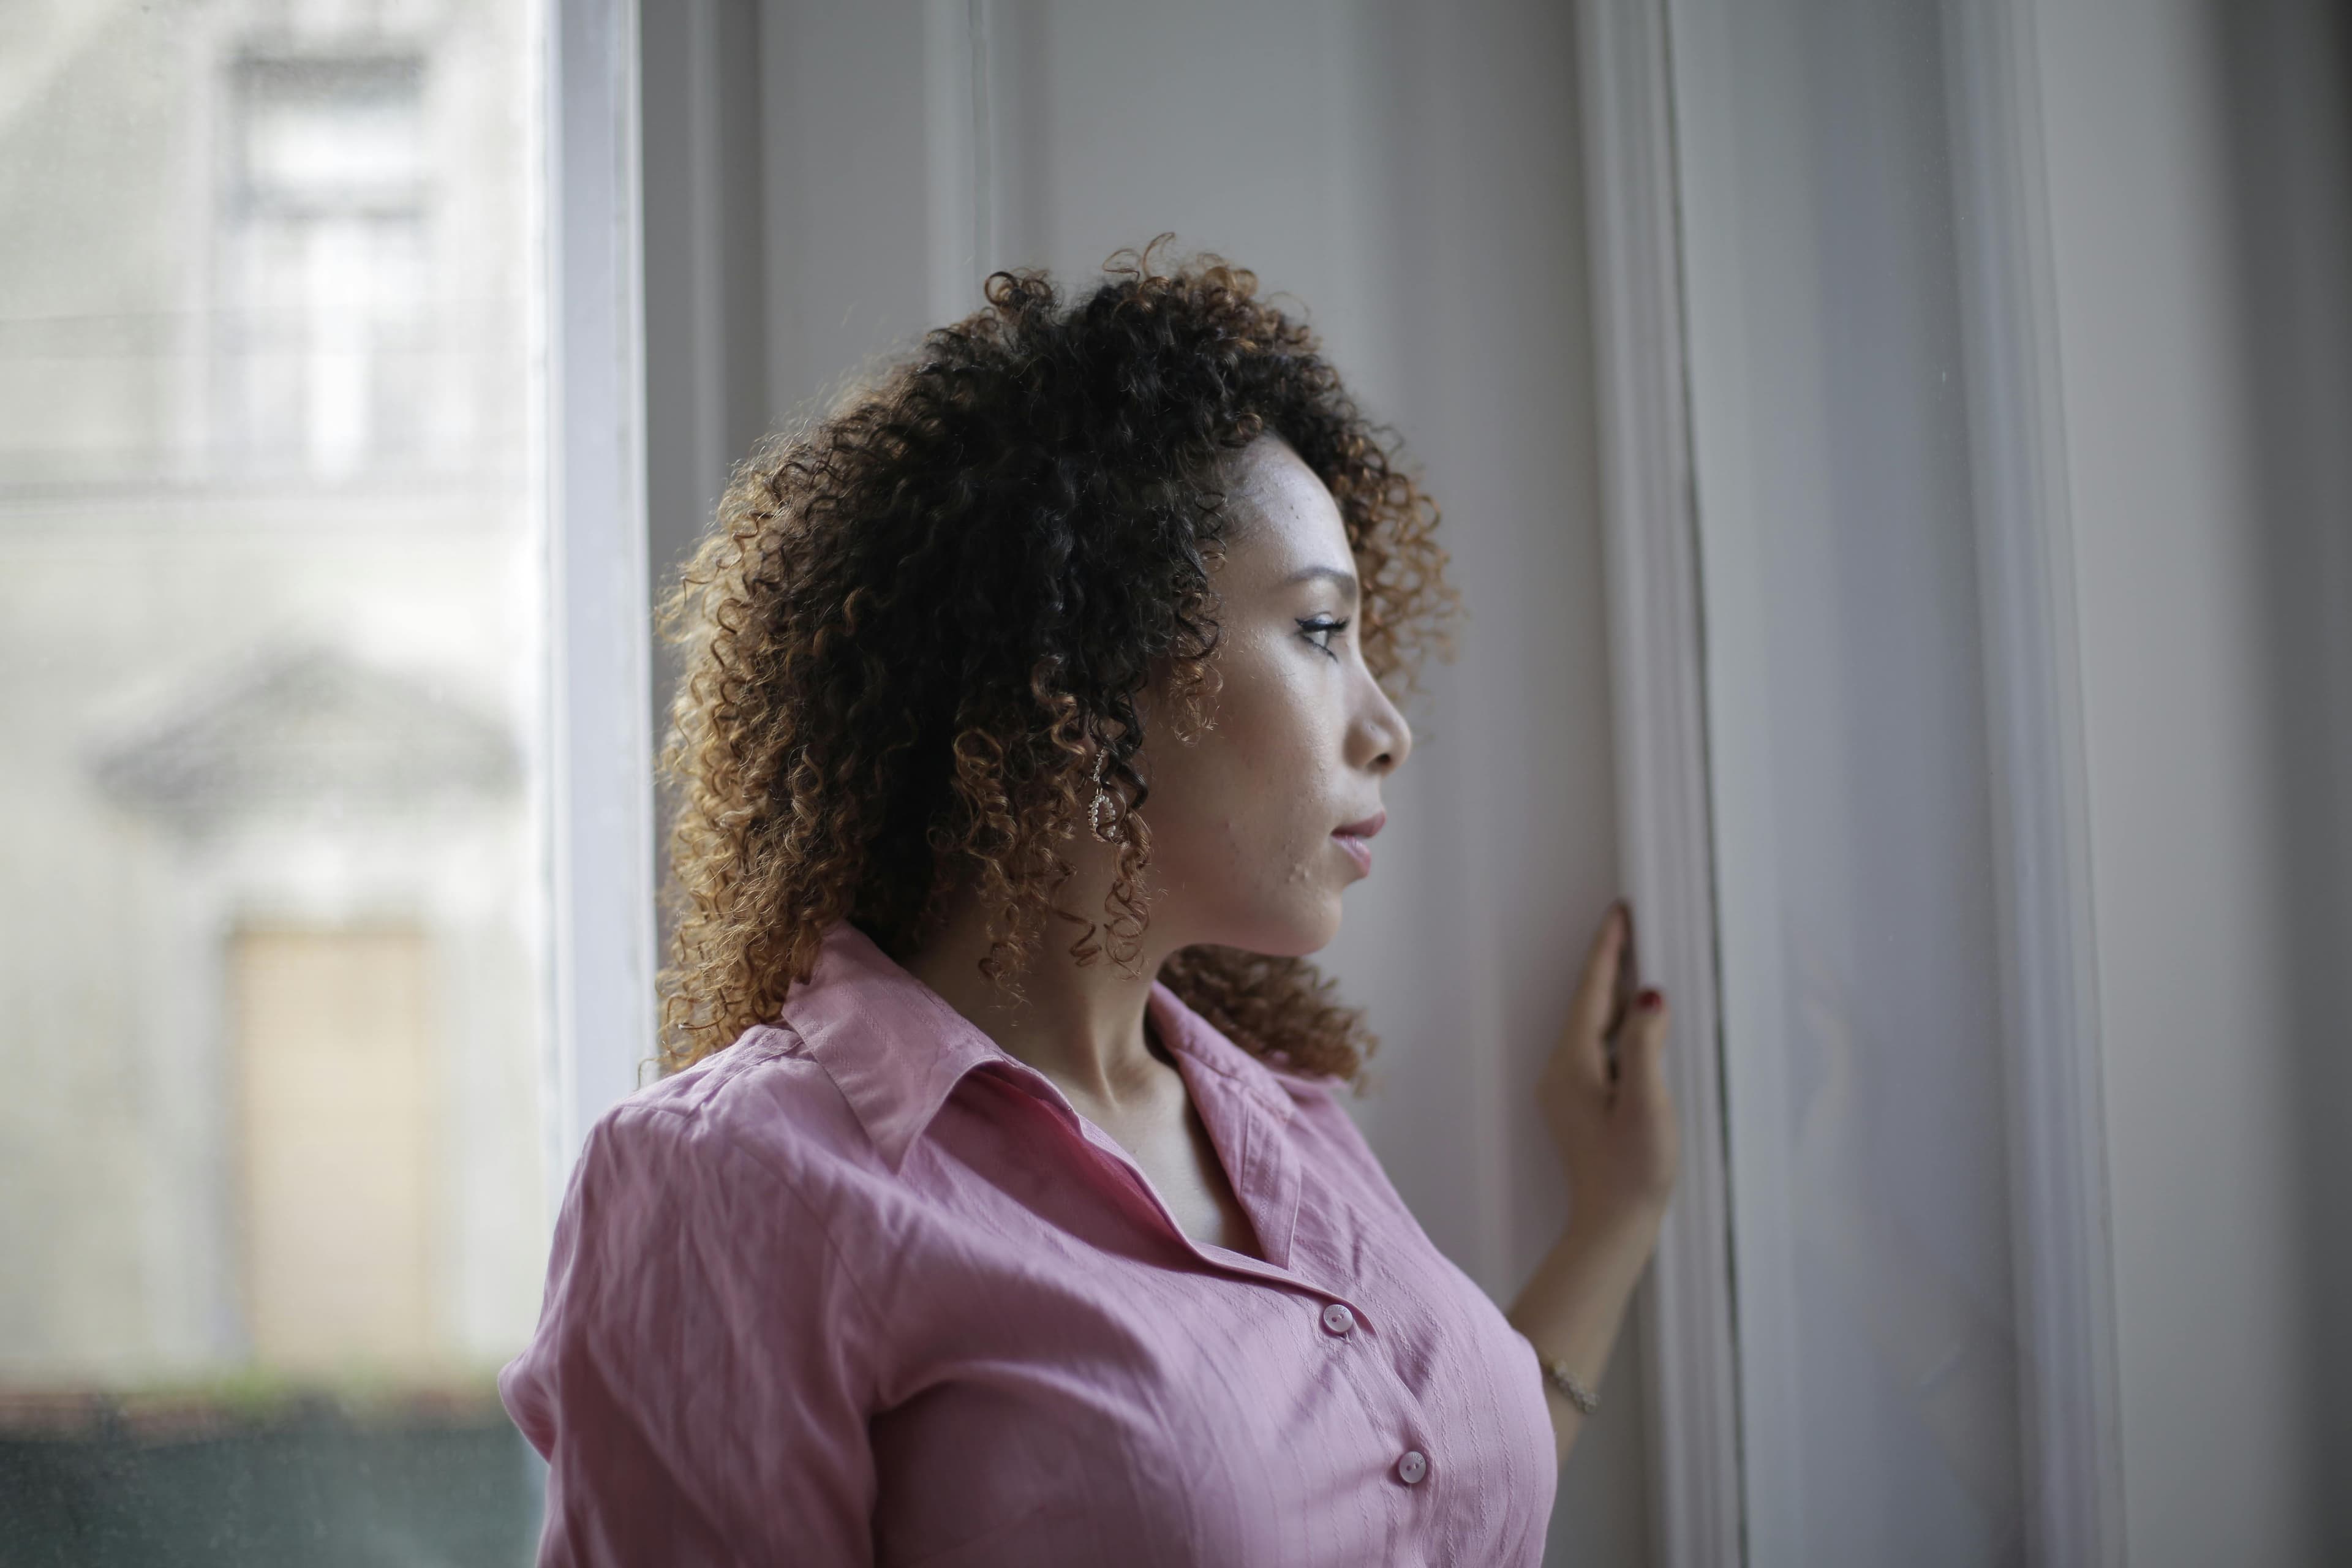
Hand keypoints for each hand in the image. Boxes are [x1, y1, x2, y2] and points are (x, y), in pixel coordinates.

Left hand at [1535, 900, 1677, 1237]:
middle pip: (1588, 1003)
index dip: (1608, 950)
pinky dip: (1615, 1024)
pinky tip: (1633, 1020)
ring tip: (1636, 957)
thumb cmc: (1633, 1171)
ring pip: (1592, 1025)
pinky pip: (1596, 1047)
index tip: (1619, 913)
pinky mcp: (1580, 1104)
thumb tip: (1649, 998)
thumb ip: (1646, 1047)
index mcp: (1574, 1064)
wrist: (1611, 1226)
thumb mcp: (1648, 1105)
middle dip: (1609, 963)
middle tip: (1631, 924)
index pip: (1592, 992)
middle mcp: (1561, 1070)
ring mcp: (1568, 1088)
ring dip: (1613, 993)